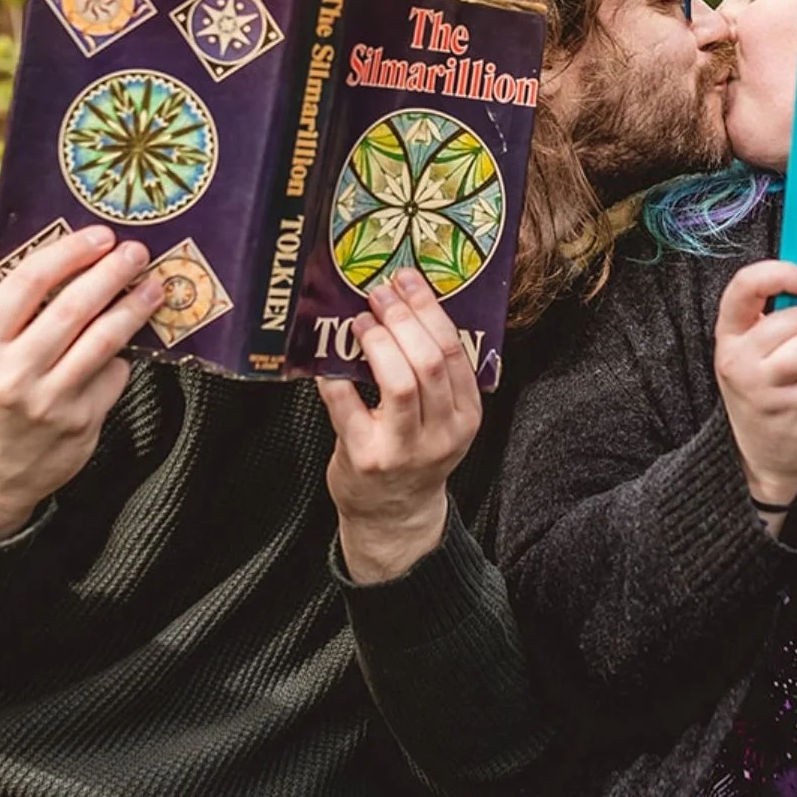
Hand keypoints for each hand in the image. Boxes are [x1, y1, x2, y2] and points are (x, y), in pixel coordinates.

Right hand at [0, 226, 164, 539]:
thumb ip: (10, 316)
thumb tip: (67, 260)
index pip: (28, 283)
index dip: (69, 252)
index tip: (99, 235)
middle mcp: (14, 374)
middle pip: (74, 308)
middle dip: (112, 273)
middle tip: (137, 252)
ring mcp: (50, 402)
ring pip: (105, 341)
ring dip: (134, 307)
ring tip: (154, 287)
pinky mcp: (81, 425)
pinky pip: (112, 376)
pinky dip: (120, 357)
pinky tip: (125, 345)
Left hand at [319, 268, 482, 582]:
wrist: (394, 515)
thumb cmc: (415, 454)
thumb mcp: (443, 419)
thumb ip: (435, 376)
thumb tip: (405, 305)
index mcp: (467, 415)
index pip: (455, 351)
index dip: (429, 310)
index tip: (408, 281)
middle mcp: (442, 433)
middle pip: (429, 362)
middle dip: (403, 318)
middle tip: (380, 293)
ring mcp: (404, 448)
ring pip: (399, 383)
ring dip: (377, 343)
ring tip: (361, 322)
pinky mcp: (365, 459)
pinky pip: (348, 406)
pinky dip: (336, 376)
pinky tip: (328, 360)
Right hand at [715, 261, 796, 507]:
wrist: (761, 452)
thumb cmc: (768, 388)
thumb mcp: (760, 351)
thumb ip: (782, 317)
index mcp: (729, 333)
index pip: (744, 287)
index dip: (778, 273)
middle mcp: (737, 359)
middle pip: (793, 318)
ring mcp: (760, 389)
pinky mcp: (787, 412)